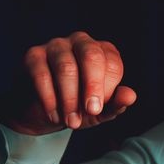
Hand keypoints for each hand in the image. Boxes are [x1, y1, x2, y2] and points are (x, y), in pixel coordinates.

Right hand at [0, 31, 137, 134]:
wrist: (45, 113)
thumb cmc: (79, 106)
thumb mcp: (100, 110)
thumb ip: (116, 103)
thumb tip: (130, 96)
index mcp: (103, 51)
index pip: (112, 64)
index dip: (107, 89)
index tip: (98, 110)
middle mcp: (82, 41)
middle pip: (91, 56)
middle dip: (92, 87)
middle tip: (91, 112)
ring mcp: (56, 45)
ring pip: (66, 67)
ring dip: (70, 99)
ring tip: (71, 122)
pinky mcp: (33, 55)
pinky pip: (42, 75)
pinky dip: (50, 99)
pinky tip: (54, 115)